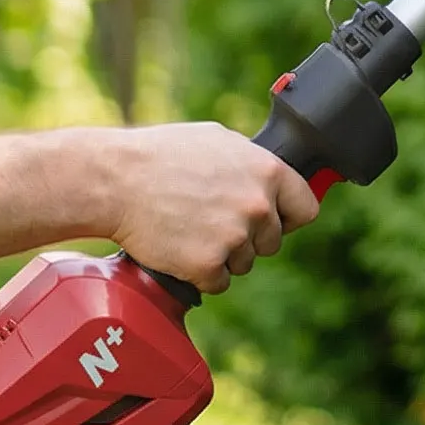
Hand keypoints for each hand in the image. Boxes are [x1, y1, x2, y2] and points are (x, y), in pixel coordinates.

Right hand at [104, 123, 319, 294]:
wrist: (119, 180)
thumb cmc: (164, 155)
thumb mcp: (222, 142)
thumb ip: (254, 164)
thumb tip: (271, 176)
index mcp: (269, 172)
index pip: (306, 209)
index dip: (288, 217)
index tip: (275, 221)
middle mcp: (259, 206)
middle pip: (272, 241)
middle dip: (248, 238)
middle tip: (213, 223)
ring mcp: (235, 238)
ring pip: (244, 263)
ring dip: (222, 256)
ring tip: (191, 230)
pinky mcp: (207, 265)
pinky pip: (217, 282)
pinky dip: (199, 274)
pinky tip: (180, 249)